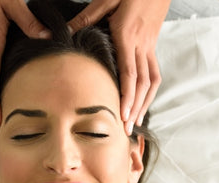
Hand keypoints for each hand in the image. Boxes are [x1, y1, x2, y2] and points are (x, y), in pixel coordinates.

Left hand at [67, 0, 169, 133]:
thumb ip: (86, 18)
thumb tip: (64, 33)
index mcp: (127, 35)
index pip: (129, 72)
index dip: (126, 95)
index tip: (122, 114)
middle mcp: (141, 45)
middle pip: (141, 83)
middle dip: (135, 107)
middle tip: (127, 128)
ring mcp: (149, 46)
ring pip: (150, 80)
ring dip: (144, 103)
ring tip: (136, 122)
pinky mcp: (152, 45)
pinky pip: (154, 72)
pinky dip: (150, 90)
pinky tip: (144, 102)